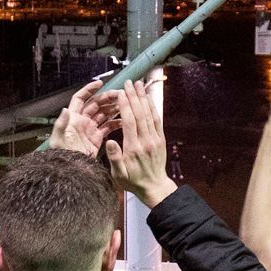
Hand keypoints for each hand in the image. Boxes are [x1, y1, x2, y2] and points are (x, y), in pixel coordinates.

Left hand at [50, 79, 119, 156]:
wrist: (71, 170)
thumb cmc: (62, 154)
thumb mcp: (59, 139)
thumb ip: (61, 124)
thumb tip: (65, 110)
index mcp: (73, 118)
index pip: (80, 98)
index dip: (89, 89)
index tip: (100, 83)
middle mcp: (82, 121)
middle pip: (95, 104)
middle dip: (107, 98)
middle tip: (120, 95)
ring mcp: (90, 129)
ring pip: (103, 114)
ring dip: (113, 108)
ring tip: (124, 105)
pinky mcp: (97, 139)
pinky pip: (107, 127)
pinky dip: (115, 123)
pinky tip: (123, 121)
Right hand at [105, 80, 176, 207]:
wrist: (154, 187)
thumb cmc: (133, 181)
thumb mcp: (119, 174)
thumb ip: (114, 158)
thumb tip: (109, 141)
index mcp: (133, 148)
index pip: (129, 122)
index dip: (125, 105)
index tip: (121, 93)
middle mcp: (146, 141)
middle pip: (140, 114)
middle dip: (134, 97)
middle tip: (129, 82)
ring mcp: (155, 139)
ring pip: (149, 115)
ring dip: (143, 98)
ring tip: (138, 85)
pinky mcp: (160, 139)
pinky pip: (157, 120)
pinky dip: (153, 108)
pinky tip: (148, 98)